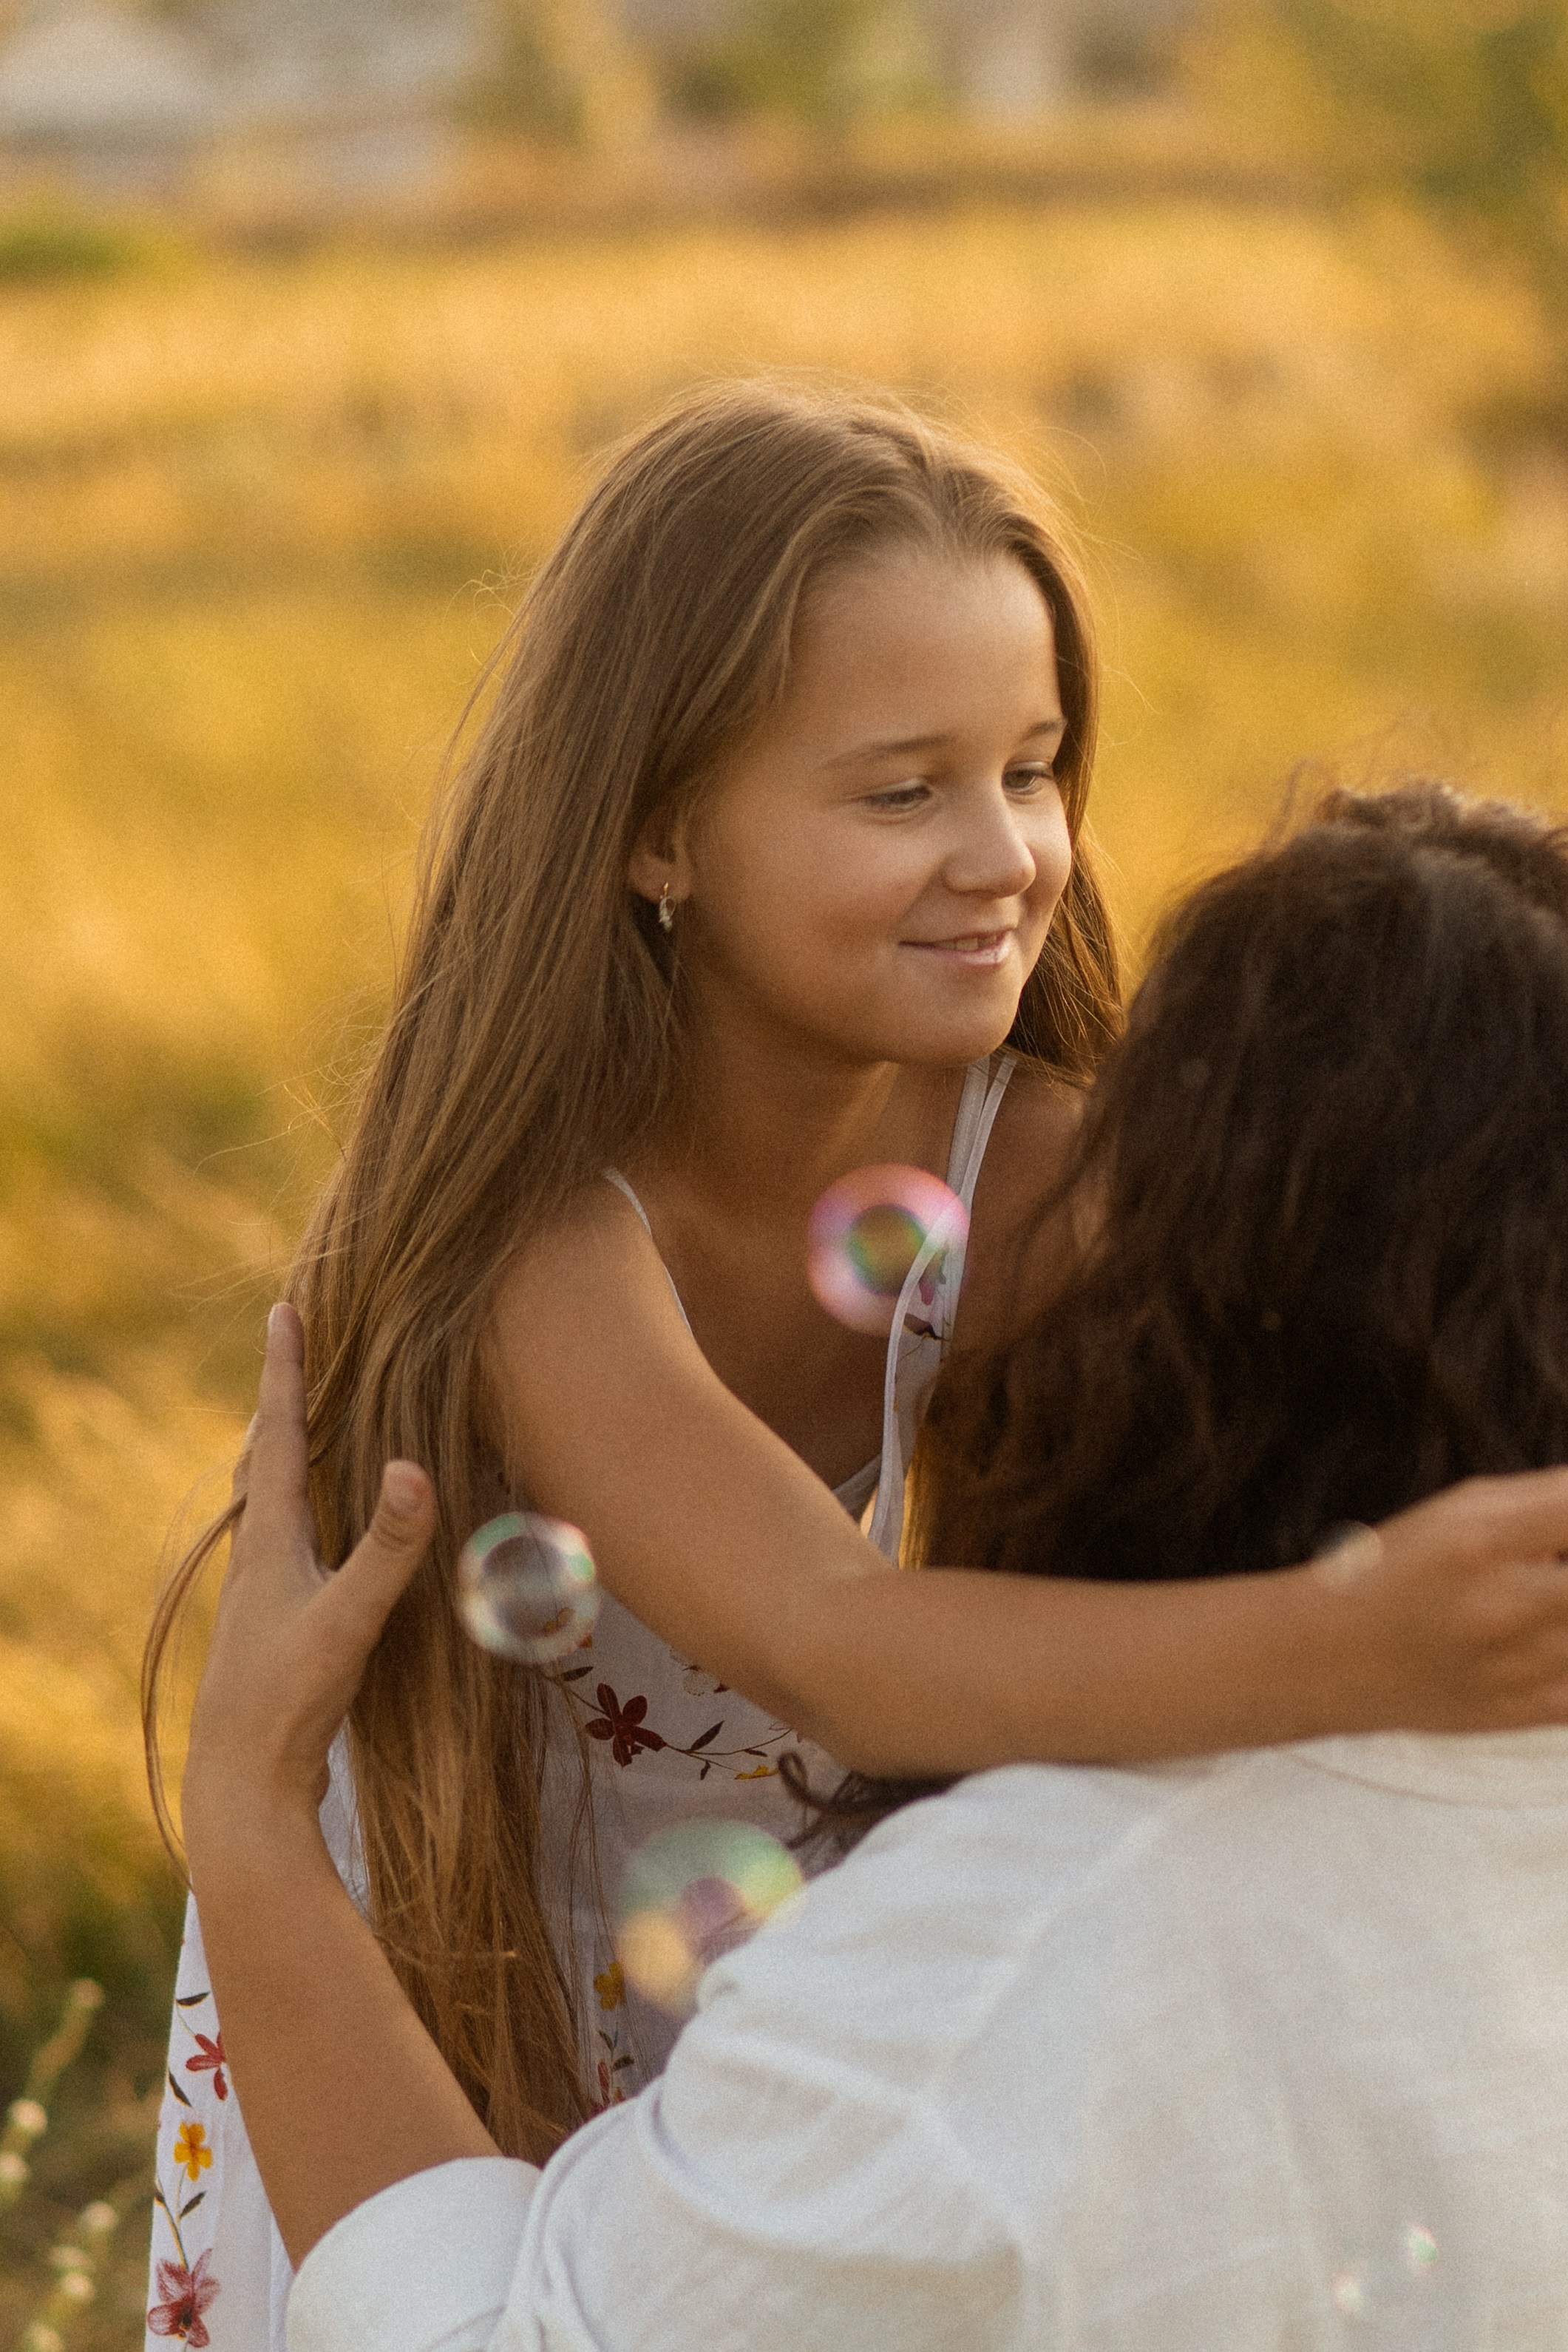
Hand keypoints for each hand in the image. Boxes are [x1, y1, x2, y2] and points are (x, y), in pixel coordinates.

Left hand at [182, 1302, 436, 1866]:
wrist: (244, 1788)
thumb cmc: (291, 1701)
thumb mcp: (349, 1619)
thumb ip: (387, 1547)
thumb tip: (411, 1466)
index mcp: (271, 1541)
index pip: (280, 1435)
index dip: (285, 1371)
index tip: (283, 1309)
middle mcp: (259, 1558)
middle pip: (268, 1461)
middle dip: (284, 1402)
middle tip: (292, 1347)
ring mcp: (264, 1596)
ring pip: (275, 1506)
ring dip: (290, 1457)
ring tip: (304, 1427)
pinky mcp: (278, 1631)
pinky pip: (292, 1546)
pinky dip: (304, 1513)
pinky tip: (319, 1537)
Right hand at [1334, 1470, 1567, 1731]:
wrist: (1329, 1661)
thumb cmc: (1396, 1569)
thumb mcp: (1456, 1511)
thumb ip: (1546, 1496)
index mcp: (1480, 1543)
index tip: (1567, 1525)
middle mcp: (1503, 1607)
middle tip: (1557, 1563)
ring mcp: (1519, 1669)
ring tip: (1549, 1593)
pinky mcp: (1527, 1714)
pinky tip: (1553, 1632)